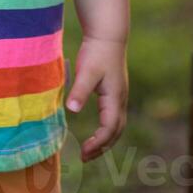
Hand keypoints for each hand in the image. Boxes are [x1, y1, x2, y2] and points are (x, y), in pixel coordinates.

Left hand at [65, 35, 127, 162]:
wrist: (107, 35)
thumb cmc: (97, 52)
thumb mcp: (87, 70)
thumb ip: (80, 90)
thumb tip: (72, 110)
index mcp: (114, 98)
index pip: (109, 129)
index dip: (97, 143)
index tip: (83, 152)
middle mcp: (120, 100)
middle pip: (116, 132)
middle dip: (102, 147)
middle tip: (85, 157)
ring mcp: (119, 96)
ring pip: (116, 126)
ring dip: (105, 140)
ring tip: (89, 150)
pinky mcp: (114, 91)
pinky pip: (113, 117)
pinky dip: (106, 130)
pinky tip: (95, 131)